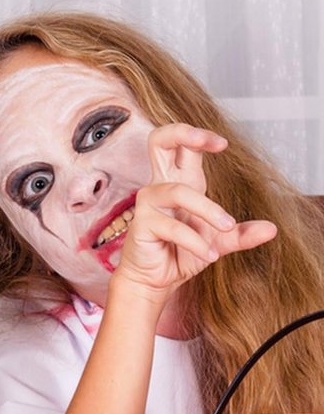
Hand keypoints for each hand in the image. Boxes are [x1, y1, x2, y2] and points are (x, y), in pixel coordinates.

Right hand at [114, 124, 276, 300]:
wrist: (154, 280)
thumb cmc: (178, 254)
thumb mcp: (217, 241)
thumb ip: (241, 234)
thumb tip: (272, 229)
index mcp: (179, 182)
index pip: (182, 145)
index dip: (200, 135)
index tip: (223, 145)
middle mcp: (161, 186)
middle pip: (159, 141)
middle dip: (184, 133)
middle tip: (216, 143)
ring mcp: (148, 204)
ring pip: (180, 192)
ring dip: (209, 210)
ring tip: (227, 228)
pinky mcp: (142, 225)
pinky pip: (173, 228)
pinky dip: (196, 242)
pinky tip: (209, 254)